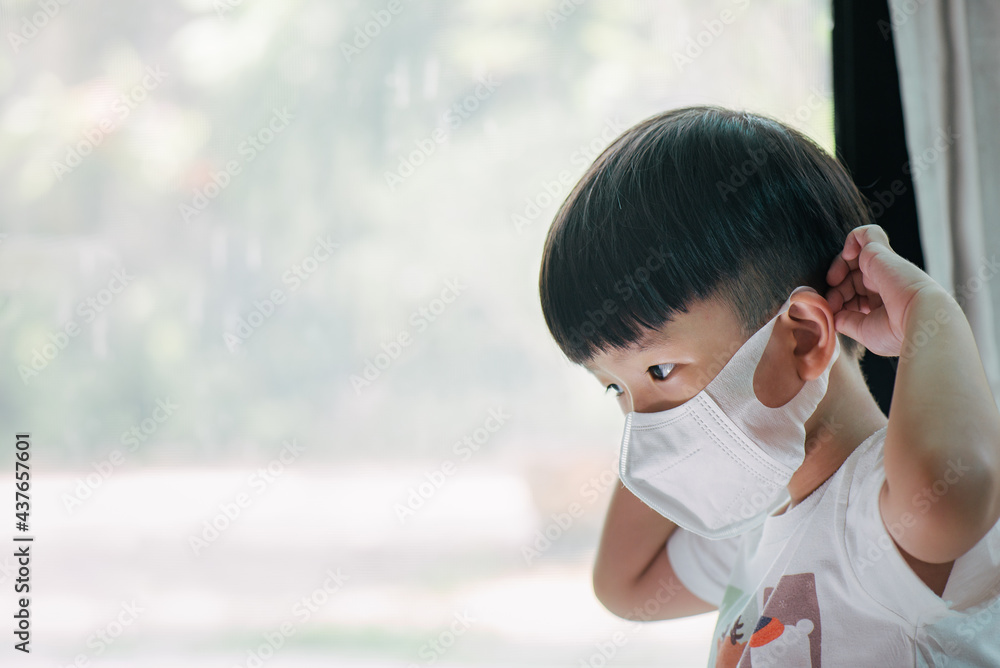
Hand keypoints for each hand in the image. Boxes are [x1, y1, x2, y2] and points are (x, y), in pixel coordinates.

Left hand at [824, 225, 938, 355]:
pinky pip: (867, 233)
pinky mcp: (880, 253)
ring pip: (855, 257)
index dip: (840, 302)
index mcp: (885, 301)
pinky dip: (852, 240)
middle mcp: (885, 282)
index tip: (834, 313)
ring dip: (838, 267)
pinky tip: (847, 256)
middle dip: (836, 289)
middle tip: (831, 302)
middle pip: (852, 277)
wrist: (921, 321)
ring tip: (833, 282)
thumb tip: (833, 317)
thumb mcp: (866, 331)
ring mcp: (883, 266)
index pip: (856, 294)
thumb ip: (848, 321)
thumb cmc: (899, 332)